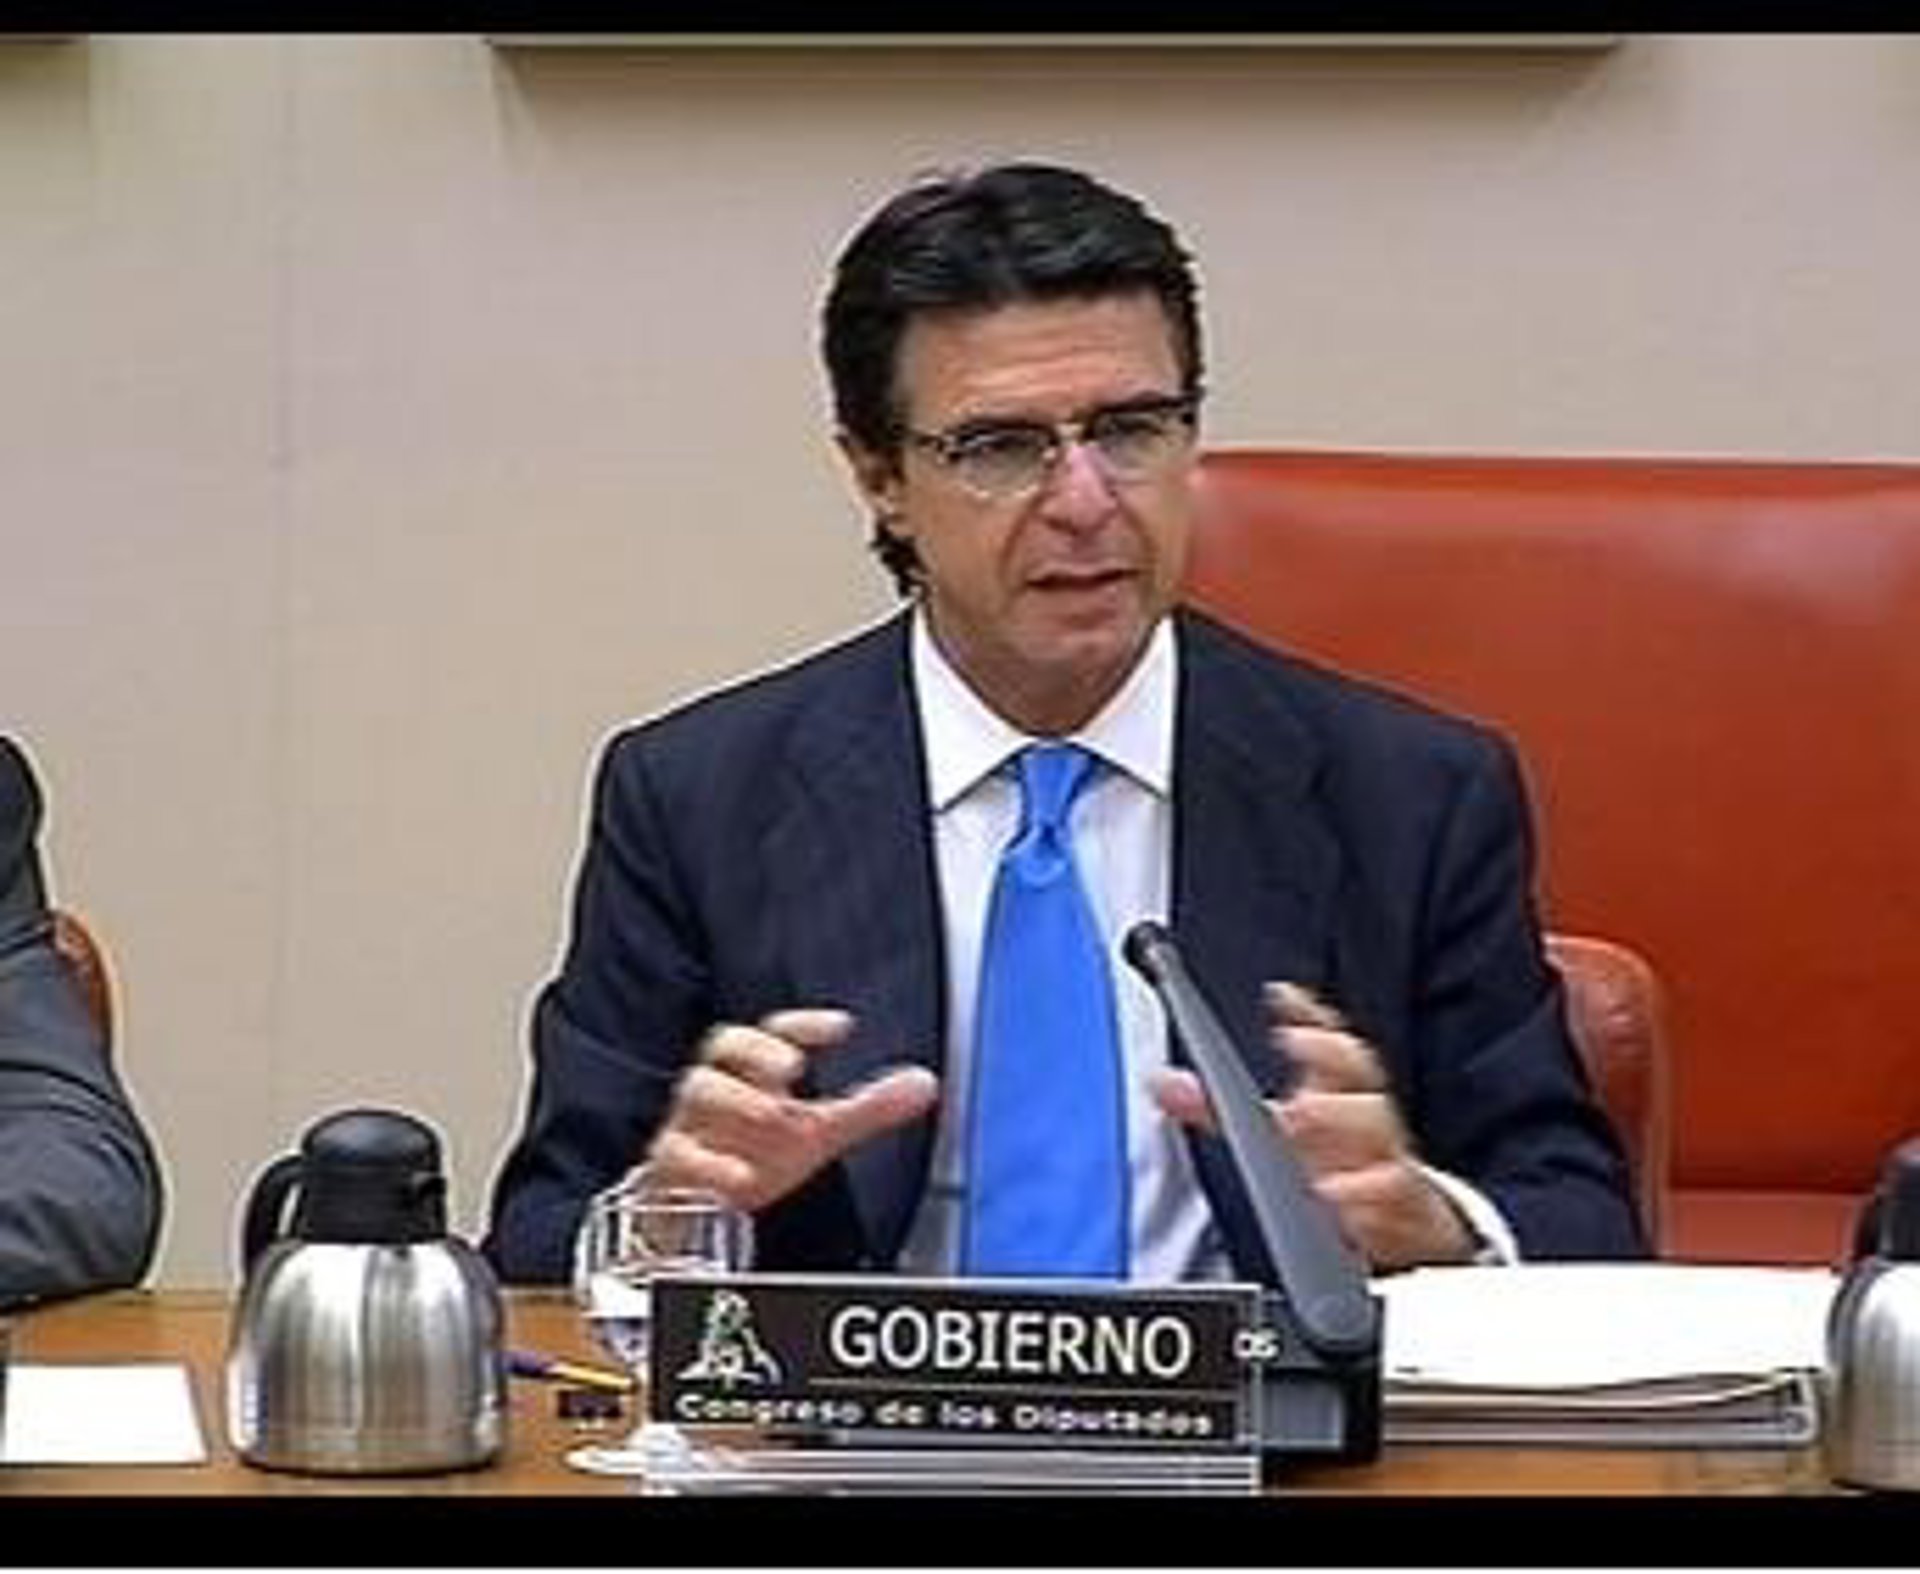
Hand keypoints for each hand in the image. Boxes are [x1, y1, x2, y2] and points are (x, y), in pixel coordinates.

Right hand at [644, 1007, 939, 1212]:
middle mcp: (719, 1086)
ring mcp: (689, 1123)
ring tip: (775, 1118)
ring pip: (697, 1091)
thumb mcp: (817, 1133)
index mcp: (753, 1071)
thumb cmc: (755, 1152)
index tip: (841, 1027)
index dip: (803, 1025)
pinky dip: (708, 1164)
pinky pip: (677, 1154)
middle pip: (723, 1045)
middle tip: (793, 1067)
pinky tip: (739, 1177)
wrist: (697, 1205)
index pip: (773, 1031)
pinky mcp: (670, 1164)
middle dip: (758, 1050)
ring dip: (738, 1101)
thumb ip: (867, 1108)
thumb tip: (925, 1083)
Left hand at [1149, 981, 1474, 1269]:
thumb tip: (1163, 1082)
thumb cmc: (1334, 1165)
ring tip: (1301, 1115)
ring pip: (1379, 1125)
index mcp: (1337, 1090)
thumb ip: (1217, 1109)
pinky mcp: (1405, 1203)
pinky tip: (1336, 1193)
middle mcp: (1366, 1116)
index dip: (1307, 1014)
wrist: (1406, 1224)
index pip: (1328, 1039)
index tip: (1278, 995)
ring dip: (1341, 1116)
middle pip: (1359, 1070)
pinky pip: (1394, 1190)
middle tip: (1288, 1044)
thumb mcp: (1274, 1137)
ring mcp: (1388, 1156)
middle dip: (1327, 1053)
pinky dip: (1366, 1191)